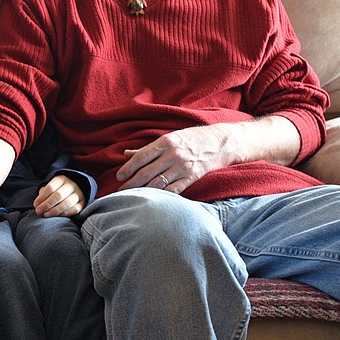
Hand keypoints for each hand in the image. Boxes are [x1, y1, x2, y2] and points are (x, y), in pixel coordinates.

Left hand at [33, 175, 85, 216]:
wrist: (76, 188)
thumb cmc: (58, 189)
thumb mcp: (51, 187)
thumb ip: (44, 194)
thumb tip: (38, 204)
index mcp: (61, 179)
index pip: (51, 187)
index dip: (42, 197)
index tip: (35, 204)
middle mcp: (71, 185)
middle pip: (58, 195)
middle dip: (47, 204)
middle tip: (38, 211)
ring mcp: (79, 194)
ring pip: (67, 203)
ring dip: (55, 210)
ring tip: (46, 215)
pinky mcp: (83, 202)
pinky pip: (75, 209)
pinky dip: (65, 213)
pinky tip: (57, 216)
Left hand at [116, 124, 234, 193]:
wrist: (220, 143)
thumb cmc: (191, 139)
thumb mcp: (169, 138)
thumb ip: (148, 148)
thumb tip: (126, 154)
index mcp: (165, 142)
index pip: (141, 157)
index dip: (128, 168)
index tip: (119, 177)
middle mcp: (173, 155)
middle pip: (147, 172)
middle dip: (131, 183)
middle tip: (120, 191)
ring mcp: (183, 167)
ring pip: (158, 183)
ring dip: (143, 192)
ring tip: (132, 197)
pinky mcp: (192, 178)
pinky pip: (174, 190)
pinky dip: (161, 196)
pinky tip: (152, 201)